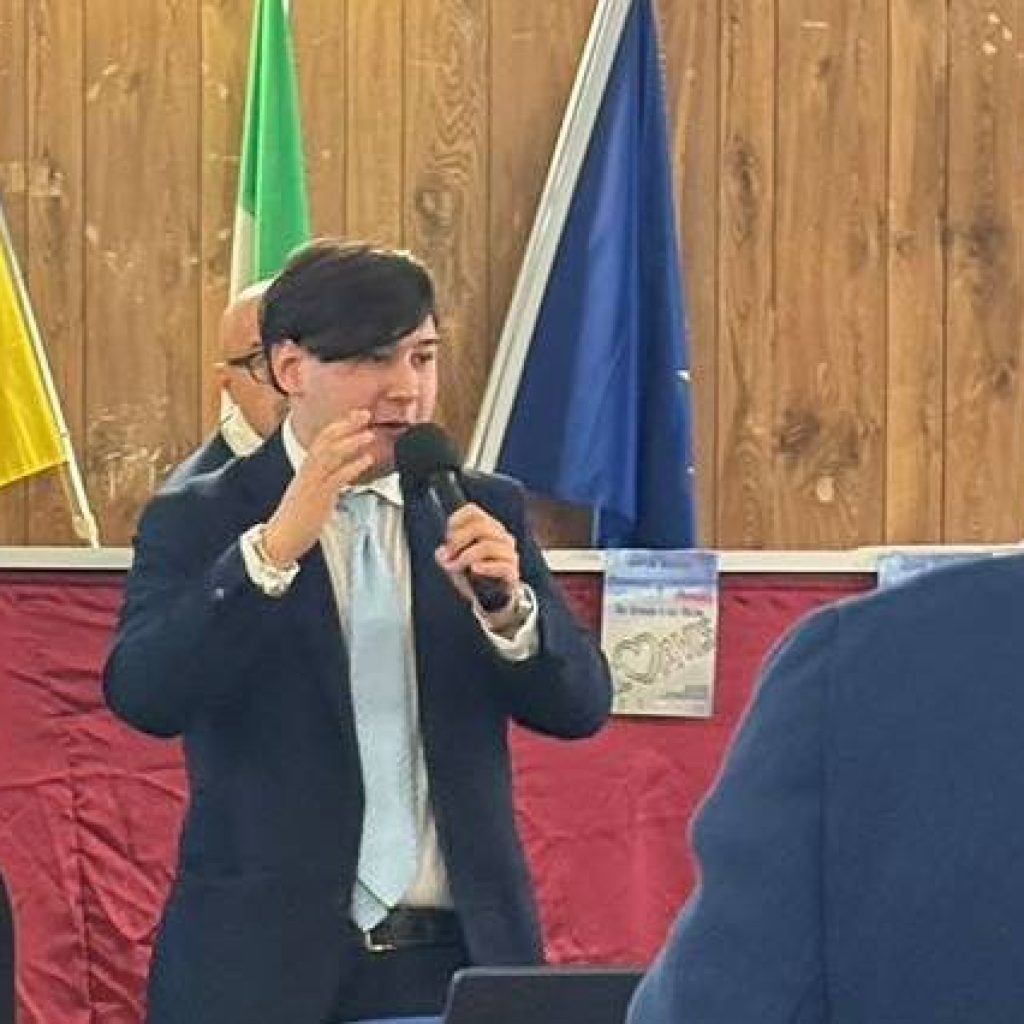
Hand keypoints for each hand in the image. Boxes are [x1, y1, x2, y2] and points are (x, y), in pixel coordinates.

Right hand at [262, 411, 375, 565]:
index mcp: (306, 469)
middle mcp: (307, 472)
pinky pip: (335, 478)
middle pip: (325, 440)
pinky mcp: (317, 498)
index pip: (322, 439)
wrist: (281, 539)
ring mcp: (312, 483)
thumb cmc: (299, 519)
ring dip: (351, 442)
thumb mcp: (312, 493)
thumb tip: (344, 470)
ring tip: (369, 434)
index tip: (357, 415)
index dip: (339, 425)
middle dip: (346, 425)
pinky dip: (352, 467)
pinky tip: (366, 460)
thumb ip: (326, 479)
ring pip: (330, 455)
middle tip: (365, 414)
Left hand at [435, 504, 520, 611]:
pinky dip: (485, 567)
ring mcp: (508, 553)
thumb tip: (442, 553)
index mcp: (488, 527)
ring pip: (487, 546)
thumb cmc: (473, 573)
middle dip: (458, 541)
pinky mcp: (512, 571)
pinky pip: (501, 566)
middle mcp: (501, 536)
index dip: (456, 521)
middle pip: (479, 526)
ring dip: (466, 557)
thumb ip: (446, 554)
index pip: (472, 511)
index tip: (447, 537)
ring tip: (455, 567)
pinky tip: (474, 569)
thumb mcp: (455, 560)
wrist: (493, 596)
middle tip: (448, 556)